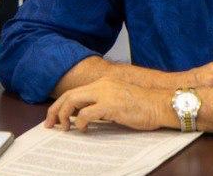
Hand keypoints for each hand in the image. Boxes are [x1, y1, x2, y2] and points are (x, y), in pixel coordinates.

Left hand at [45, 78, 171, 131]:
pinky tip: (81, 129)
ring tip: (64, 128)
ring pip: (73, 101)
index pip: (74, 92)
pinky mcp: (111, 105)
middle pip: (69, 96)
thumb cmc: (143, 106)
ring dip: (64, 116)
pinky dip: (80, 122)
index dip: (60, 105)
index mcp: (102, 83)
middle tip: (50, 125)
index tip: (54, 118)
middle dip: (55, 110)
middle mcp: (101, 85)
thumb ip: (102, 105)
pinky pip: (87, 114)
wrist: (162, 104)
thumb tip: (86, 117)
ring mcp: (106, 93)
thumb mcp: (118, 101)